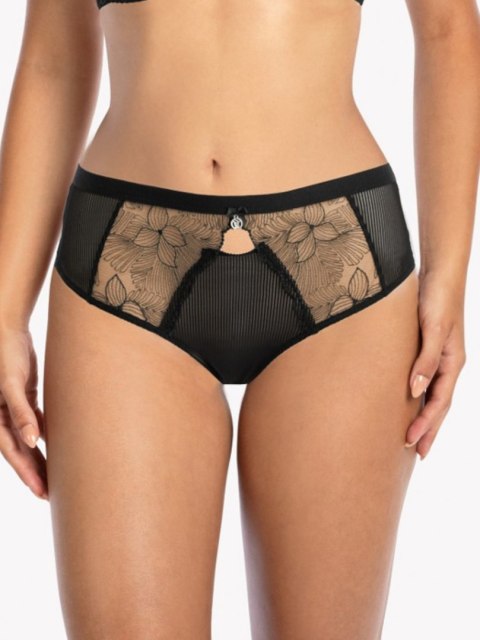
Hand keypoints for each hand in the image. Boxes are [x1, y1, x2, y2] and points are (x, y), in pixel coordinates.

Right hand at [0, 327, 47, 498]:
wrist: (8, 331)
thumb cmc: (8, 355)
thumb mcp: (12, 384)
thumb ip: (20, 411)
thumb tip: (32, 440)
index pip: (13, 452)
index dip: (27, 473)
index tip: (41, 491)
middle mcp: (3, 416)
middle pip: (21, 451)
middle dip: (34, 473)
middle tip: (50, 495)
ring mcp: (13, 409)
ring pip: (27, 440)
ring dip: (39, 458)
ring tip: (54, 478)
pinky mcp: (25, 398)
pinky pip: (34, 423)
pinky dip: (42, 436)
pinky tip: (55, 448)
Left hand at [405, 271, 466, 458]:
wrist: (440, 273)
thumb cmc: (437, 298)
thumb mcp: (433, 329)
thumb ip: (426, 359)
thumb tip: (415, 391)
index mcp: (453, 363)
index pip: (440, 402)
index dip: (427, 424)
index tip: (412, 442)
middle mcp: (449, 364)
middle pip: (440, 404)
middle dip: (429, 429)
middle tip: (415, 453)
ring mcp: (440, 357)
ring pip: (434, 394)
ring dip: (425, 416)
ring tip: (414, 436)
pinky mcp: (429, 349)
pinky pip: (427, 380)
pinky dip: (420, 396)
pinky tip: (409, 402)